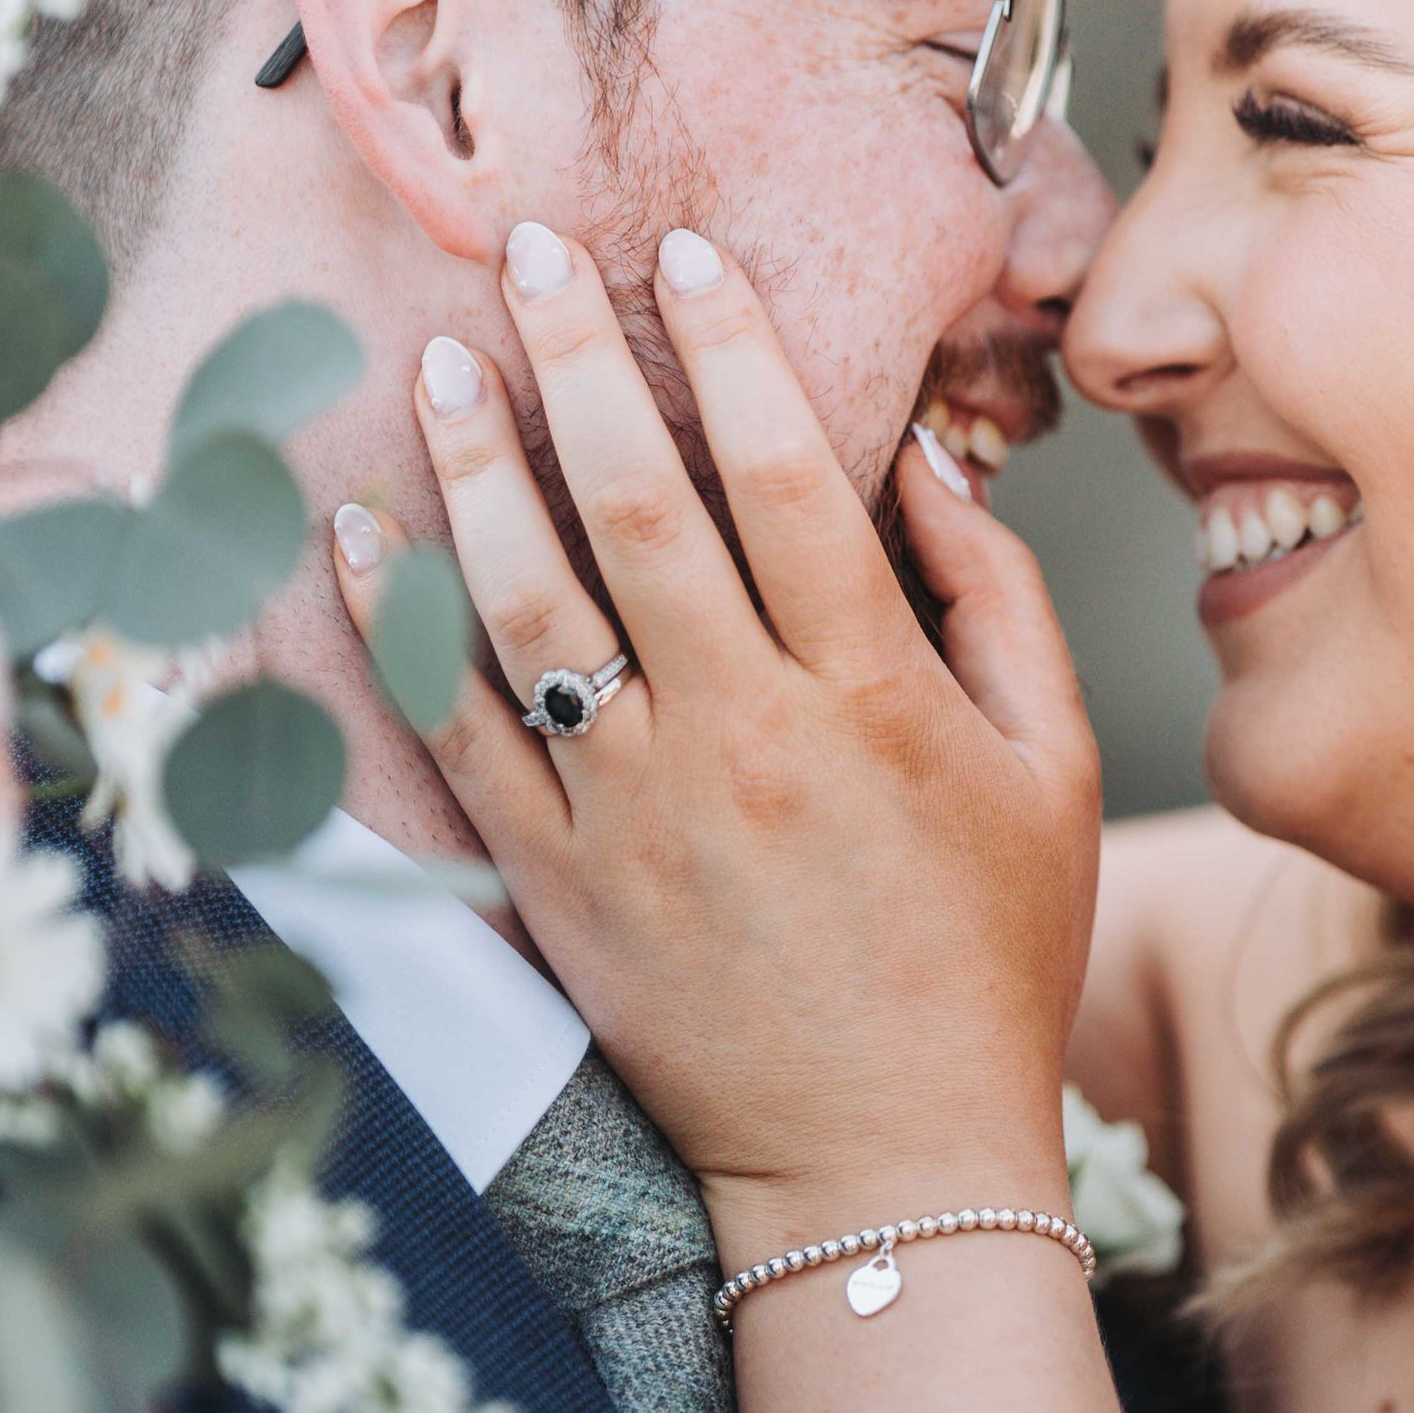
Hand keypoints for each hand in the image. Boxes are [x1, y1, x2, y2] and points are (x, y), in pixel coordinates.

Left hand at [334, 224, 1099, 1240]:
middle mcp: (745, 737)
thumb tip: (919, 461)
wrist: (890, 1162)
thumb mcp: (1053, 769)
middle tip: (528, 250)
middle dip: (578, 357)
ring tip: (440, 361)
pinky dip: (399, 629)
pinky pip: (454, 733)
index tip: (685, 252)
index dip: (733, 345)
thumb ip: (997, 601)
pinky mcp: (557, 888)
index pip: (790, 472)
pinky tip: (360, 538)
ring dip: (474, 464)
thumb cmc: (989, 957)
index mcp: (873, 696)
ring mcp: (636, 814)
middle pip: (639, 503)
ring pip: (527, 601)